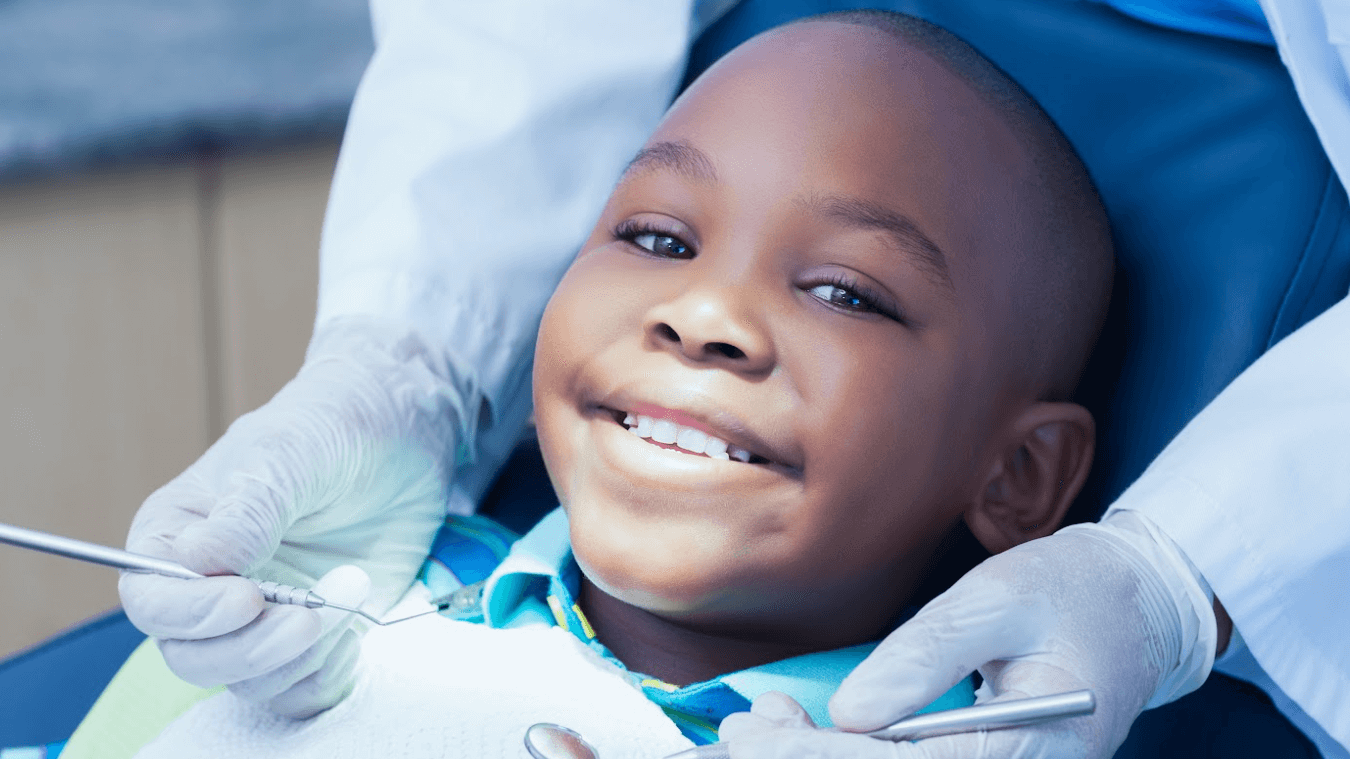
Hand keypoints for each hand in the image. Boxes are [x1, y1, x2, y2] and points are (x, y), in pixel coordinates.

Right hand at [119, 319, 468, 716]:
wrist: (400, 434)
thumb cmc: (329, 428)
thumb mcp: (288, 455)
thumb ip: (247, 511)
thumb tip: (197, 560)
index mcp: (176, 537)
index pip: (152, 601)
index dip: (190, 613)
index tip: (247, 599)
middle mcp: (208, 588)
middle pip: (194, 657)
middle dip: (250, 650)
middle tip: (309, 619)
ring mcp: (262, 618)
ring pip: (251, 682)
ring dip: (299, 657)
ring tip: (348, 595)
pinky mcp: (312, 639)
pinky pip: (302, 690)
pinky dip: (326, 674)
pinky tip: (354, 629)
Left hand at [718, 510, 1216, 757]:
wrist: (1136, 607)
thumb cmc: (1073, 593)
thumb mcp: (998, 602)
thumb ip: (926, 656)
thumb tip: (849, 712)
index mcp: (1032, 754)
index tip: (754, 735)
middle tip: (736, 730)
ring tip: (756, 723)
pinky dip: (844, 754)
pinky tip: (797, 728)